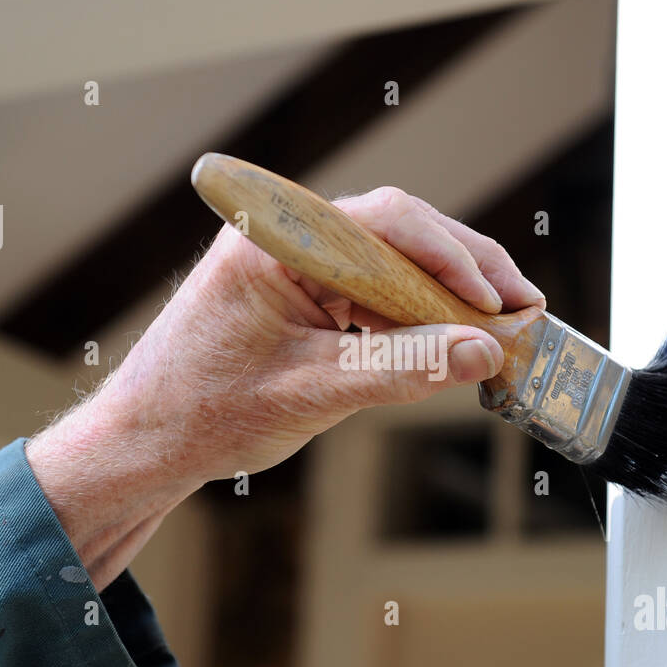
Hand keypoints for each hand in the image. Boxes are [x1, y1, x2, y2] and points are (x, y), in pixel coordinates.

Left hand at [26, 186, 545, 587]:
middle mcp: (286, 238)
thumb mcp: (313, 394)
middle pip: (398, 233)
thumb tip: (481, 352)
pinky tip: (449, 339)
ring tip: (499, 327)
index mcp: (276, 241)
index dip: (454, 257)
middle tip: (521, 308)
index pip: (386, 222)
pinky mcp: (300, 294)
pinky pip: (370, 291)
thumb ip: (401, 368)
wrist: (145, 444)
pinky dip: (413, 314)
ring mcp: (294, 265)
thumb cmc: (204, 414)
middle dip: (464, 271)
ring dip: (444, 295)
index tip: (498, 301)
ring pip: (390, 262)